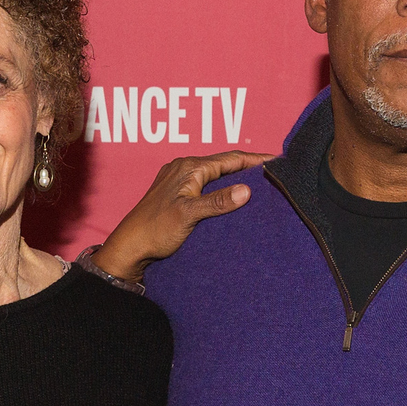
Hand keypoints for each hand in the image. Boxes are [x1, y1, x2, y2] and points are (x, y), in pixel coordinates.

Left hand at [95, 150, 274, 281]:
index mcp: (189, 168)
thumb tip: (246, 190)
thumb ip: (217, 202)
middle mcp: (183, 168)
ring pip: (214, 174)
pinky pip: (205, 184)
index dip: (255, 159)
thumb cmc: (155, 230)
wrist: (129, 247)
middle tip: (273, 171)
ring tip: (258, 182)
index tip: (277, 160)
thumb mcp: (189, 215)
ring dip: (235, 176)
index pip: (230, 158)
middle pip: (223, 163)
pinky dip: (221, 186)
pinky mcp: (176, 193)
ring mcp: (178, 180)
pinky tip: (230, 195)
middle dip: (247, 166)